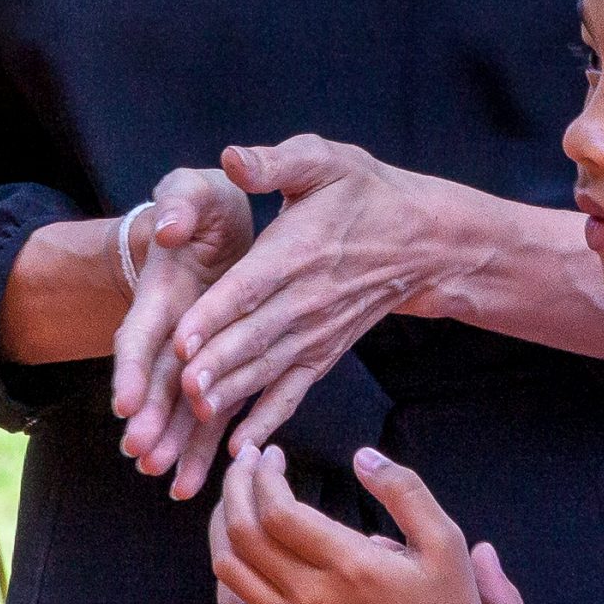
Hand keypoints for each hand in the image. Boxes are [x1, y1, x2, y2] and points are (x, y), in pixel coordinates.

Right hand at [112, 167, 256, 497]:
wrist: (217, 221)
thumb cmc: (201, 204)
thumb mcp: (191, 191)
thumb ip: (178, 204)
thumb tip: (168, 228)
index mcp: (163, 291)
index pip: (140, 333)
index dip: (131, 368)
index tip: (124, 402)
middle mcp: (172, 328)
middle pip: (156, 380)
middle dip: (149, 419)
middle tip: (142, 455)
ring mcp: (193, 350)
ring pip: (182, 403)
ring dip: (175, 440)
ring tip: (169, 480)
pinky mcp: (219, 362)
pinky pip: (215, 405)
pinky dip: (208, 439)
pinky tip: (200, 476)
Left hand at [172, 136, 442, 454]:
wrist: (424, 240)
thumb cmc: (366, 193)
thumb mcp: (325, 161)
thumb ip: (276, 162)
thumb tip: (233, 158)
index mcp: (298, 251)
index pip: (250, 286)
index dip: (216, 313)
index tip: (182, 337)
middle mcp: (306, 298)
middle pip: (254, 337)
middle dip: (216, 365)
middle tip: (180, 389)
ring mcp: (316, 332)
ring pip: (267, 369)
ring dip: (232, 395)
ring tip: (195, 417)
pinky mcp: (324, 352)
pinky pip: (292, 391)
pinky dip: (267, 419)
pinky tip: (239, 446)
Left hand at [211, 444, 554, 603]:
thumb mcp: (446, 544)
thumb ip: (405, 491)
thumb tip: (363, 456)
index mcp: (351, 566)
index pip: (278, 511)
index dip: (263, 475)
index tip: (271, 453)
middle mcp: (313, 600)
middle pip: (243, 535)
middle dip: (235, 488)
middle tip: (244, 462)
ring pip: (229, 573)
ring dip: (222, 528)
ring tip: (235, 501)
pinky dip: (225, 580)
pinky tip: (237, 557)